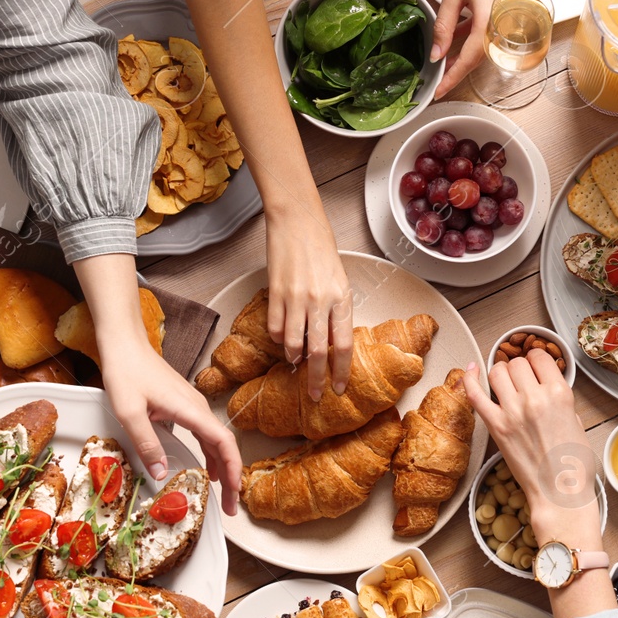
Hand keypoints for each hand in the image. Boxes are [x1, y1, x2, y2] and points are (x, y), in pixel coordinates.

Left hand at [99, 336, 241, 515]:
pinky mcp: (185, 406)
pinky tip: (207, 468)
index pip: (223, 442)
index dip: (233, 469)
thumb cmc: (126, 372)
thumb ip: (146, 443)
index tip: (234, 493)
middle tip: (230, 506)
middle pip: (225, 445)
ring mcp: (193, 405)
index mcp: (190, 409)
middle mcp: (197, 407)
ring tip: (223, 494)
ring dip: (223, 467)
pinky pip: (205, 434)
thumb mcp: (129, 412)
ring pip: (217, 440)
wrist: (125, 345)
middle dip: (232, 476)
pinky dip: (211, 454)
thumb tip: (161, 473)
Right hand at [263, 215, 352, 399]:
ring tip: (295, 362)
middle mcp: (320, 301)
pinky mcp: (275, 293)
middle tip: (315, 394)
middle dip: (316, 378)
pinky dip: (276, 339)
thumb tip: (332, 342)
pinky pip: (274, 327)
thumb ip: (338, 311)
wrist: (298, 223)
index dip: (340, 371)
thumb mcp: (340, 281)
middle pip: (319, 351)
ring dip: (293, 358)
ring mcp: (296, 298)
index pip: (344, 345)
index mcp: (342, 298)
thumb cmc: (322, 250)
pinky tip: (281, 338)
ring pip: (291, 343)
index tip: (337, 388)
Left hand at [431, 0, 514, 96]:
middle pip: (479, 55)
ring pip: (481, 44)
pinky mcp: (499, 6)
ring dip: (463, 54)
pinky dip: (469, 36)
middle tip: (439, 82)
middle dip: (458, 70)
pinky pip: (485, 29)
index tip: (439, 90)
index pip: (471, 58)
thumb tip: (437, 52)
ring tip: (443, 63)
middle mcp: (502, 20)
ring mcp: (503, 13)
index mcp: (491, 18)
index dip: (454, 76)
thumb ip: (444, 26)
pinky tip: (454, 37)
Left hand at [461, 352, 600, 542]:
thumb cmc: (573, 464)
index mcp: (559, 393)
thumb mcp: (577, 421)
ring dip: (500, 373)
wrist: (560, 493)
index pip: (540, 357)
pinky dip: (470, 380)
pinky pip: (476, 395)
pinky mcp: (496, 427)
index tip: (534, 365)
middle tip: (521, 379)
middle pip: (517, 363)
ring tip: (504, 382)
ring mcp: (512, 411)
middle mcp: (535, 398)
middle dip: (519, 368)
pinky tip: (470, 370)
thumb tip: (547, 390)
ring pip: (497, 372)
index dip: (536, 359)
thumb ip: (560, 400)